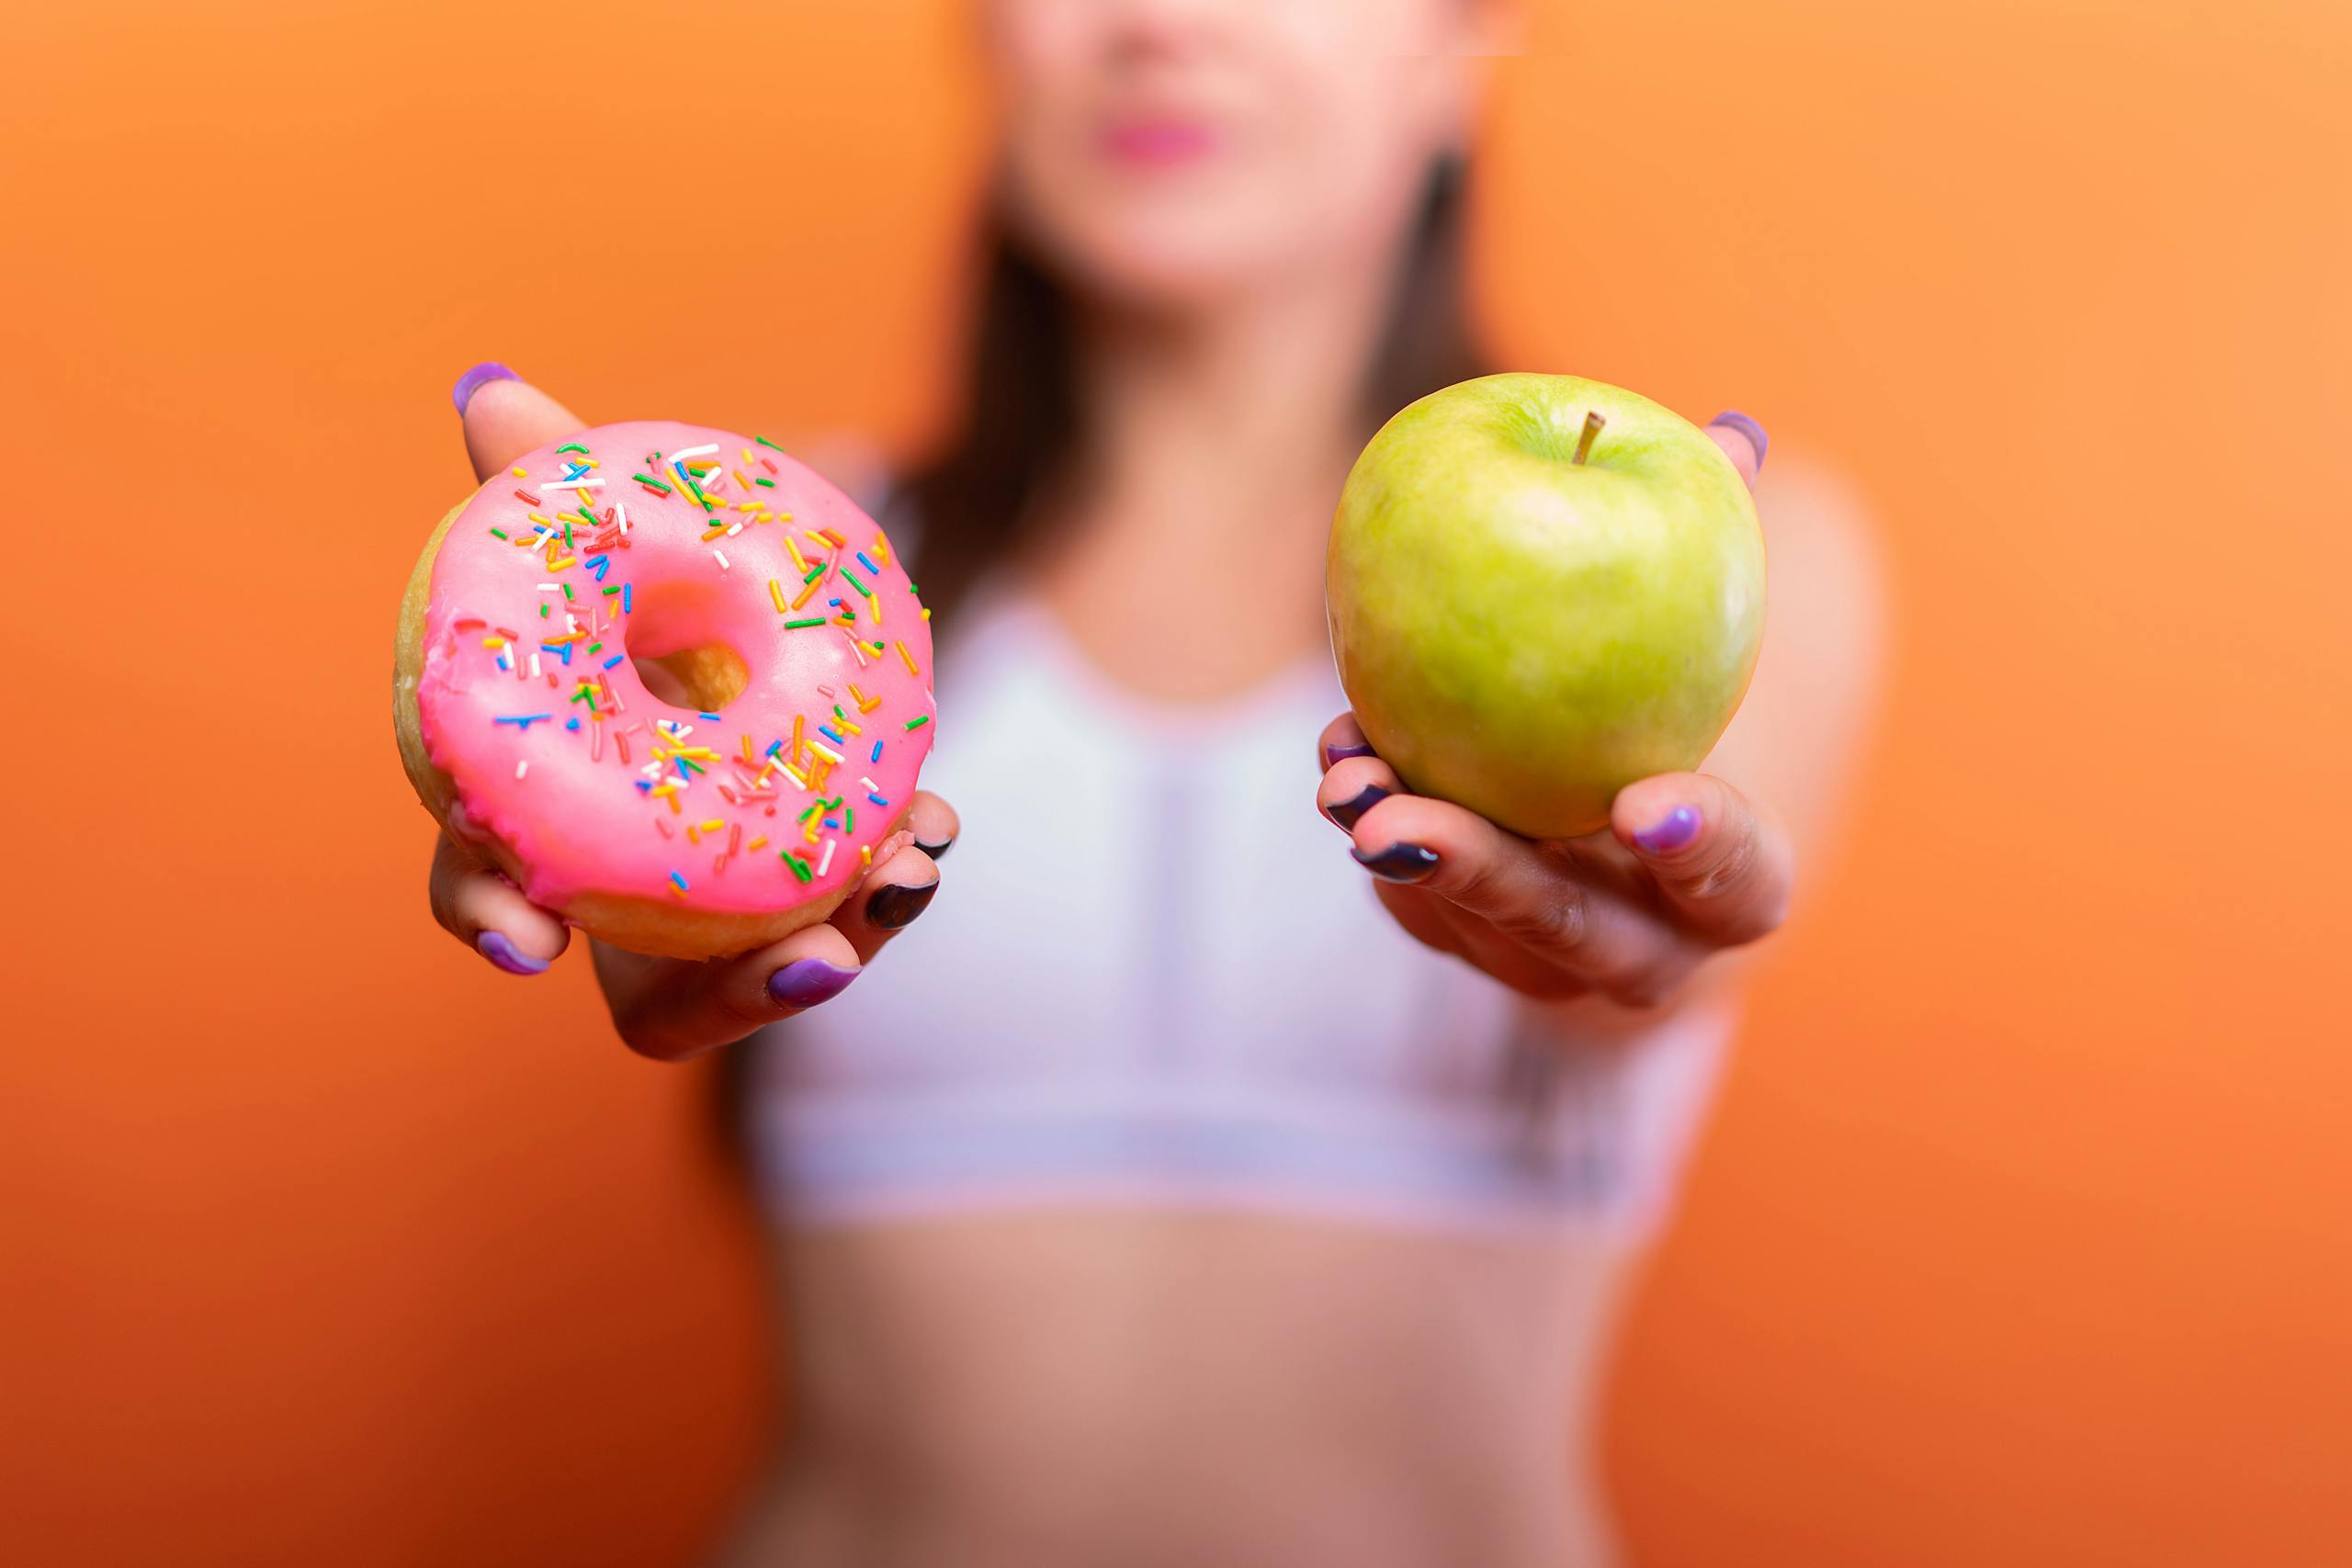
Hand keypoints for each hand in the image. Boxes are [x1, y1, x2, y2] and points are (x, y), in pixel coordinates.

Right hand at [424, 365, 957, 1059]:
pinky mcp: (807, 908)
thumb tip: (487, 389)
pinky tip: (933, 836)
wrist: (729, 633)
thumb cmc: (642, 603)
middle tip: (810, 960)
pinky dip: (888, 887)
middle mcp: (624, 899)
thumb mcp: (608, 536)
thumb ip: (549, 477)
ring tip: (908, 876)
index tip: (529, 948)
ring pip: (765, 982)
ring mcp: (720, 926)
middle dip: (733, 992)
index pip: (485, 883)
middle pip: (654, 995)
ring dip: (843, 945)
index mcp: (540, 814)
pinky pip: (843, 923)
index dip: (491, 918)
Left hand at [1312, 413, 1789, 1012]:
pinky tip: (1339, 758)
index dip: (1702, 849)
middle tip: (1407, 821)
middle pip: (1572, 930)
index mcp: (1736, 887)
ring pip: (1471, 927)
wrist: (1618, 831)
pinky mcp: (1462, 940)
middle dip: (1485, 876)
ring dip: (1402, 853)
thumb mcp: (1706, 643)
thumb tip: (1731, 431)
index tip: (1643, 803)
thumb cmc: (1677, 709)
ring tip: (1344, 783)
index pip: (1737, 881)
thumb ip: (1719, 553)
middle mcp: (1645, 948)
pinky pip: (1412, 895)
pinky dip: (1378, 821)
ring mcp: (1544, 961)